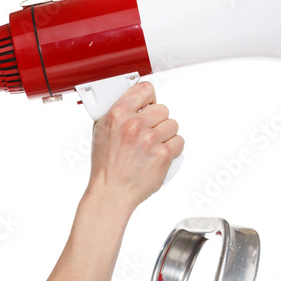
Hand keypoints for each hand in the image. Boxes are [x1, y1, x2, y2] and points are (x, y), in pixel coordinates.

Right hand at [88, 81, 182, 208]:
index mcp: (117, 114)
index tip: (149, 105)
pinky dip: (173, 148)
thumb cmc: (106, 166)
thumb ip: (116, 114)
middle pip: (162, 109)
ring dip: (167, 134)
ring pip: (173, 125)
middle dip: (158, 121)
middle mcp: (134, 124)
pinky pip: (179, 141)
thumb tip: (131, 102)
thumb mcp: (101, 131)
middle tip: (150, 132)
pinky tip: (161, 154)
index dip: (149, 98)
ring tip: (155, 145)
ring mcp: (150, 139)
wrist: (112, 191)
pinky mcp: (163, 154)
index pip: (144, 89)